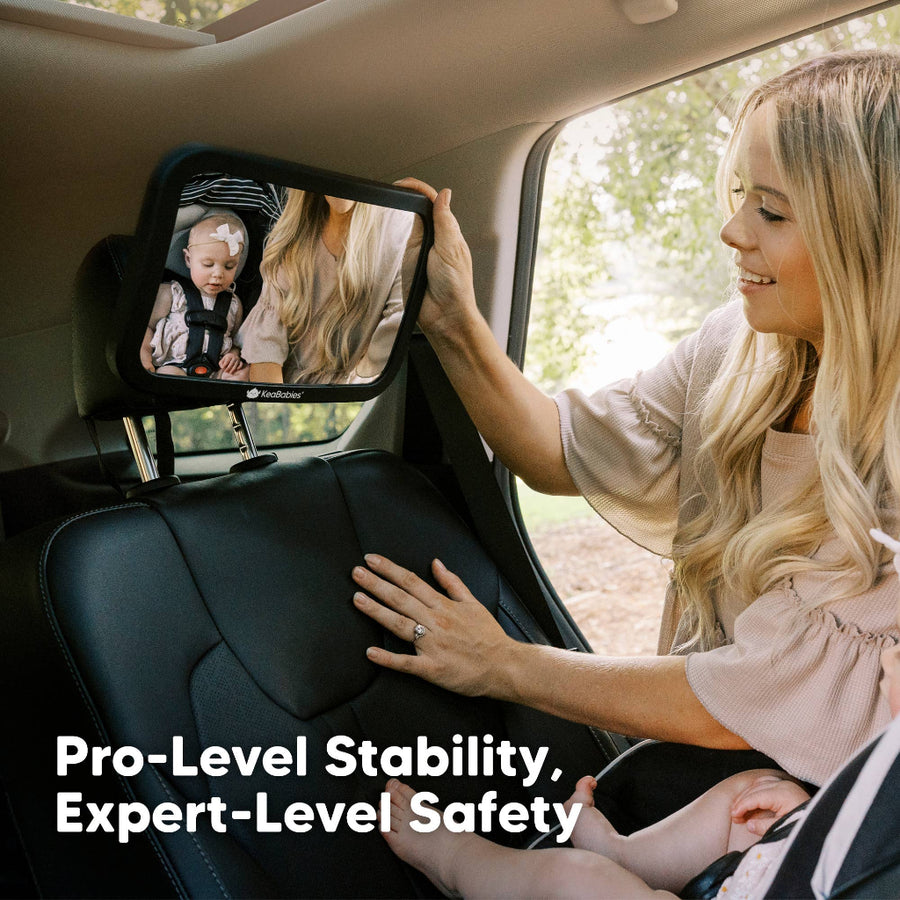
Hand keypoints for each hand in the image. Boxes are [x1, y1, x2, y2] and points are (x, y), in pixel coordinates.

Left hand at [218, 349, 244, 374]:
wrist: (233, 354)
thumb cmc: (227, 358)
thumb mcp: (223, 359)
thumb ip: (221, 363)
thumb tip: (222, 367)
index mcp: (229, 356)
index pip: (227, 360)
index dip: (225, 364)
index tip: (222, 368)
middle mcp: (234, 357)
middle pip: (231, 363)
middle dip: (228, 368)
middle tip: (225, 371)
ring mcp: (238, 359)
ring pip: (236, 364)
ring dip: (233, 369)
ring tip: (230, 373)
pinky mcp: (240, 361)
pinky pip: (241, 364)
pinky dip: (239, 367)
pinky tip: (237, 369)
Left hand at [351, 554, 515, 695]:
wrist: (504, 665)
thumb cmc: (488, 636)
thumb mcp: (473, 602)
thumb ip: (452, 582)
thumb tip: (436, 563)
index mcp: (444, 605)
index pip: (411, 581)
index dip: (389, 569)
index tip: (372, 559)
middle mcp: (436, 621)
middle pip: (400, 598)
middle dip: (376, 584)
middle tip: (356, 572)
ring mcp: (433, 645)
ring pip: (399, 624)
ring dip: (376, 611)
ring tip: (357, 599)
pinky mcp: (432, 668)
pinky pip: (407, 663)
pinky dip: (388, 658)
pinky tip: (370, 652)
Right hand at [393, 178, 479, 337]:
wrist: (444, 316)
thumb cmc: (455, 287)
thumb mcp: (451, 249)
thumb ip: (445, 222)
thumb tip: (445, 194)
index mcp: (449, 233)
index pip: (434, 203)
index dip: (419, 189)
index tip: (404, 184)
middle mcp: (435, 239)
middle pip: (421, 208)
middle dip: (409, 196)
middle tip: (395, 188)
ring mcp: (420, 249)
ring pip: (411, 222)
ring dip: (403, 210)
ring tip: (393, 199)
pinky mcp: (409, 261)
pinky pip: (401, 240)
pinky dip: (396, 229)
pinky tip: (392, 223)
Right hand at [730, 774, 809, 835]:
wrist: (825, 824)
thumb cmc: (804, 825)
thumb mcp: (783, 828)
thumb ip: (764, 826)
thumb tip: (748, 824)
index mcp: (782, 794)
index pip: (755, 797)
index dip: (742, 806)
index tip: (734, 816)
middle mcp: (783, 785)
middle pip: (755, 789)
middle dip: (742, 801)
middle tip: (735, 815)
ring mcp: (786, 784)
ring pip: (759, 783)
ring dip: (748, 794)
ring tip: (741, 808)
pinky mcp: (788, 786)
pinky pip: (766, 782)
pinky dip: (756, 789)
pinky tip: (752, 798)